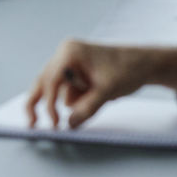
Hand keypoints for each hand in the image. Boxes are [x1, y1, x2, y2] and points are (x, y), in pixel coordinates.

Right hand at [26, 40, 176, 129]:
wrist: (143, 64)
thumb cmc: (126, 69)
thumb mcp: (107, 91)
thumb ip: (87, 108)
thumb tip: (69, 124)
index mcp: (70, 51)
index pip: (51, 80)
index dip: (49, 104)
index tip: (54, 123)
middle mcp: (65, 54)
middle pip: (44, 82)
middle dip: (42, 103)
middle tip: (32, 124)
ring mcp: (69, 63)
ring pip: (58, 91)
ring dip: (72, 103)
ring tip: (98, 96)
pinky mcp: (75, 73)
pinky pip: (69, 93)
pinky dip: (78, 101)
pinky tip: (97, 95)